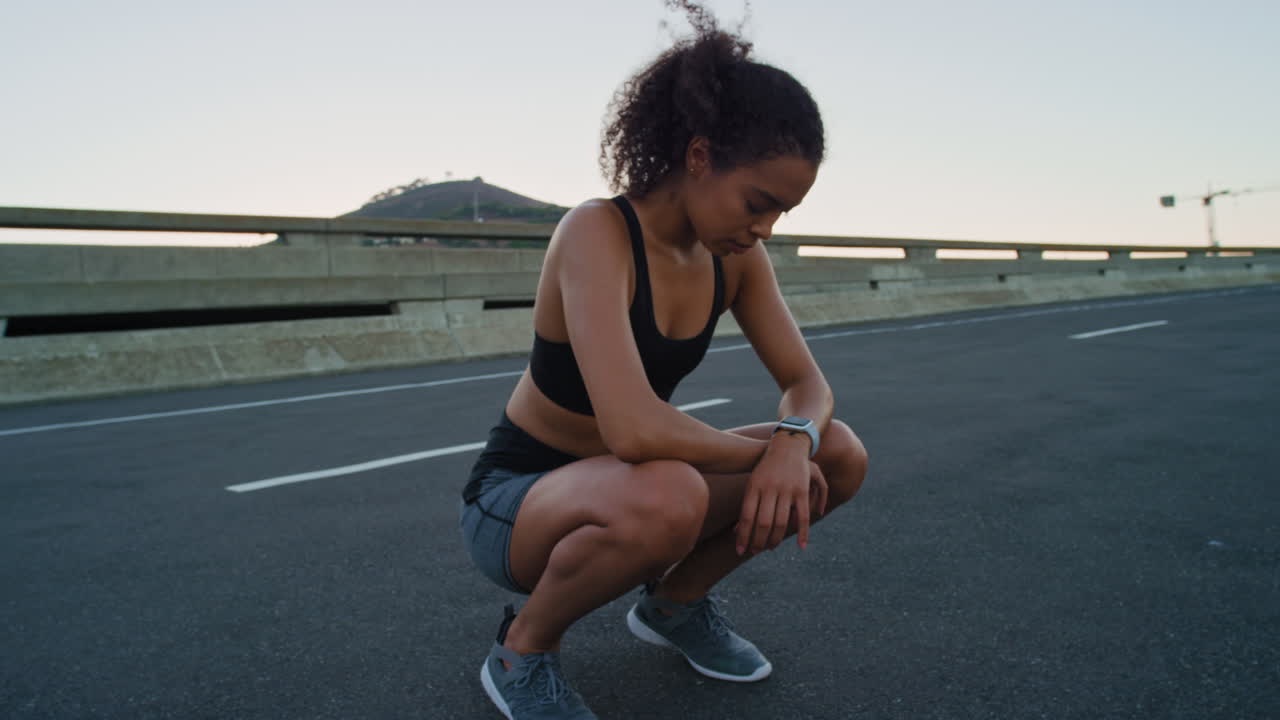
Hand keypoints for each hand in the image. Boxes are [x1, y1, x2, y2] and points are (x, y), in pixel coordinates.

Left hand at [735, 438, 825, 554]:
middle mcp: (770, 488)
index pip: (746, 516)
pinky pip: (802, 516)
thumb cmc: (765, 469)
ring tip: (769, 548)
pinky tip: (801, 546)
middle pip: (763, 522)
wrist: (787, 446)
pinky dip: (803, 532)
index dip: (743, 536)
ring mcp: (787, 489)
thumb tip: (735, 532)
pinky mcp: (802, 490)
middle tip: (755, 552)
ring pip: (781, 522)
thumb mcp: (752, 483)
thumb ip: (747, 507)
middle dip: (758, 541)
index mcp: (754, 486)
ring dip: (775, 539)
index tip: (739, 551)